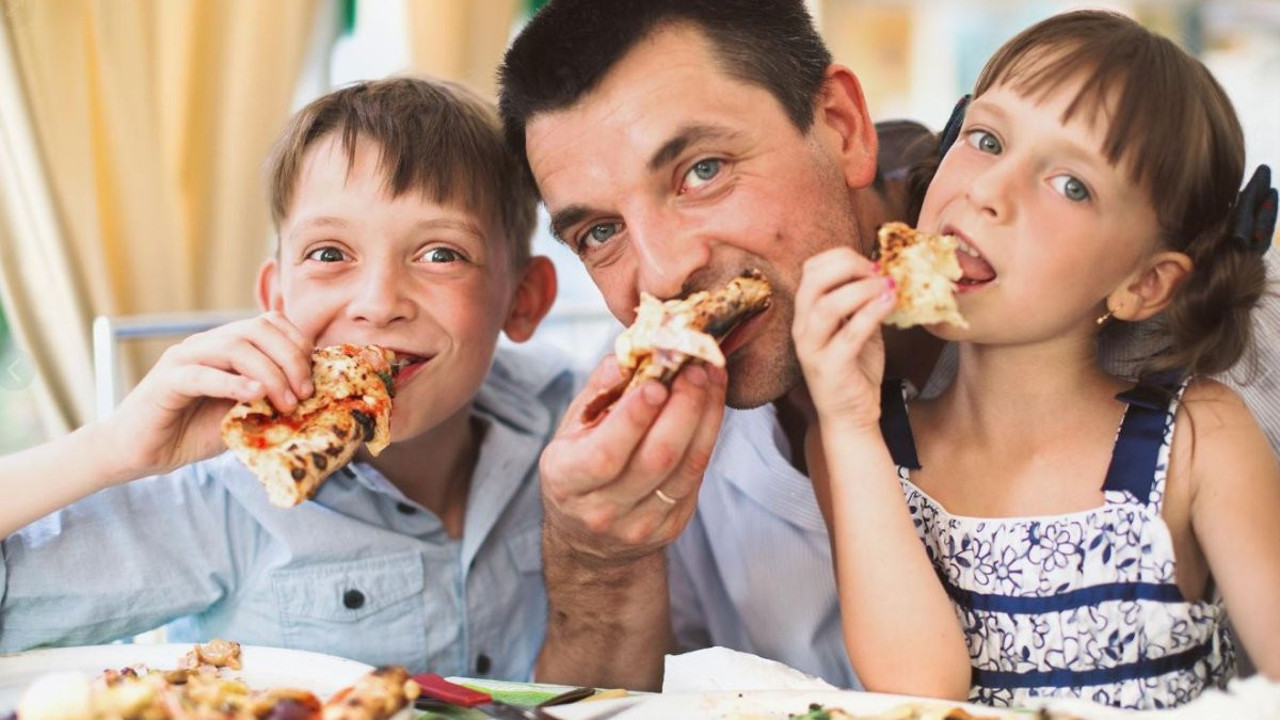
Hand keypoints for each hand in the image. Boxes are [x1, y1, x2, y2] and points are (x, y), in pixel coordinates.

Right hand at [103, 311, 314, 478]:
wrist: (141, 452)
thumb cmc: (192, 431)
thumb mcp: (242, 413)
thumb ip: (268, 399)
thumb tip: (310, 399)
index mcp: (226, 346)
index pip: (270, 323)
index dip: (298, 345)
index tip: (315, 378)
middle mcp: (207, 344)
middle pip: (258, 329)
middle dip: (291, 358)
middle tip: (305, 393)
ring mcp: (184, 358)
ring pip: (234, 346)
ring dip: (269, 373)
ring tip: (286, 402)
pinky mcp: (166, 381)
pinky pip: (202, 374)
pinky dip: (233, 383)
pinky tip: (255, 396)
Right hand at [539, 353, 727, 564]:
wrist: (588, 541)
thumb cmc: (578, 470)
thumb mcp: (571, 430)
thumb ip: (598, 391)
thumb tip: (629, 356)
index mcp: (566, 481)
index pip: (603, 455)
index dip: (633, 418)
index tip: (657, 382)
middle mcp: (603, 509)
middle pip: (655, 459)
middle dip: (682, 408)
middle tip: (695, 369)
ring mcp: (641, 524)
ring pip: (685, 467)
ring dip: (705, 416)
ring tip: (712, 377)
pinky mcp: (672, 525)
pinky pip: (697, 475)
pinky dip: (709, 433)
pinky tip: (712, 403)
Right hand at [792, 247, 894, 432]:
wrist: (851, 417)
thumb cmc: (854, 371)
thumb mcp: (857, 328)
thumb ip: (862, 303)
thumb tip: (884, 273)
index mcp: (806, 314)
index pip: (811, 268)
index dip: (841, 257)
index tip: (871, 264)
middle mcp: (802, 328)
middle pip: (814, 279)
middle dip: (849, 266)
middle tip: (878, 272)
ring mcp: (812, 348)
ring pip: (826, 305)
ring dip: (861, 289)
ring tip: (887, 287)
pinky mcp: (830, 368)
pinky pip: (849, 334)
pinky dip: (871, 313)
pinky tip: (890, 303)